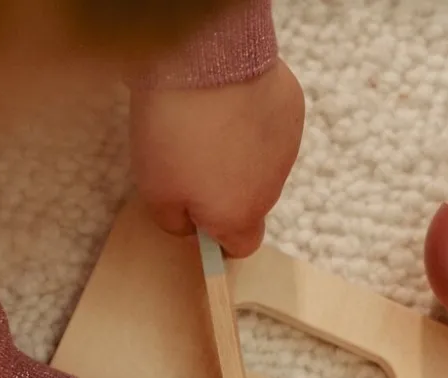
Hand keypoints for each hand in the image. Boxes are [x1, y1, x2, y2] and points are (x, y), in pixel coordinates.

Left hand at [129, 58, 304, 256]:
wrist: (207, 60)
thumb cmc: (175, 132)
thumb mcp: (155, 192)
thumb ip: (174, 222)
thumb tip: (190, 226)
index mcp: (240, 216)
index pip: (242, 247)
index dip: (221, 239)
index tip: (200, 221)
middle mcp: (271, 190)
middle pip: (251, 203)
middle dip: (226, 190)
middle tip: (191, 160)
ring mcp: (287, 149)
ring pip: (263, 165)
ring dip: (240, 154)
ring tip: (208, 124)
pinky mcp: (292, 110)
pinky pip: (270, 128)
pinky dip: (252, 121)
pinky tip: (228, 100)